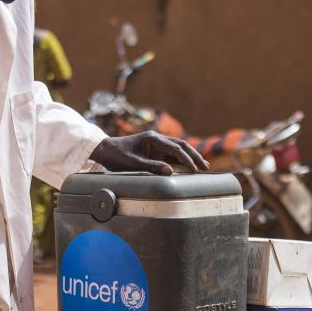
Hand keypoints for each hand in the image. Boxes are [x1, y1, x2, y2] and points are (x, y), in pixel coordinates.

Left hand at [89, 130, 208, 175]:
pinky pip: (171, 155)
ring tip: (203, 167)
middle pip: (181, 146)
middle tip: (206, 167)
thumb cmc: (116, 156)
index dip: (187, 160)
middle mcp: (156, 139)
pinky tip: (190, 168)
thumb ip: (151, 167)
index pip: (175, 148)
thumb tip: (170, 172)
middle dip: (194, 156)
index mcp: (152, 138)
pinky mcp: (154, 150)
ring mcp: (156, 144)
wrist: (105, 151)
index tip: (195, 170)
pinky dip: (181, 161)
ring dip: (190, 158)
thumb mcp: (132, 163)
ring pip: (178, 149)